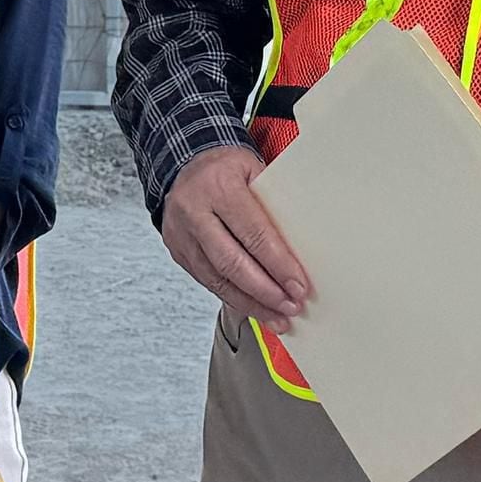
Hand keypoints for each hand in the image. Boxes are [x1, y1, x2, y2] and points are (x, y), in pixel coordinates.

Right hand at [157, 143, 311, 324]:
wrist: (184, 164)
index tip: (298, 286)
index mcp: (219, 187)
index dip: (278, 265)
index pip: (254, 234)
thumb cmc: (225, 168)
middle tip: (290, 307)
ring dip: (251, 303)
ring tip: (277, 317)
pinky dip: (234, 298)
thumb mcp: (254, 171)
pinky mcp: (178, 252)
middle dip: (265, 291)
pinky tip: (253, 307)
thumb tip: (301, 247)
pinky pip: (207, 282)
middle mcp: (195, 212)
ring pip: (218, 279)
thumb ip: (274, 204)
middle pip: (232, 263)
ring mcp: (182, 235)